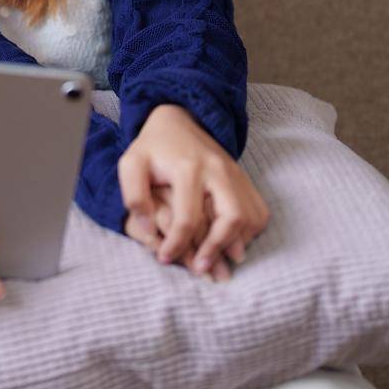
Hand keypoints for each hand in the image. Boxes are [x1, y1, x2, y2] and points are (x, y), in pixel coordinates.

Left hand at [118, 104, 269, 278]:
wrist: (178, 119)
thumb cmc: (151, 148)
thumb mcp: (130, 164)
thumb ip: (133, 195)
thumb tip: (147, 229)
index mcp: (188, 168)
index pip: (187, 218)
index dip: (176, 244)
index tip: (165, 259)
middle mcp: (217, 171)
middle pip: (231, 217)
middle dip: (217, 248)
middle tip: (200, 269)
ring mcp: (235, 174)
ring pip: (250, 216)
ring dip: (237, 243)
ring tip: (217, 259)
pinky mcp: (244, 178)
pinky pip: (259, 210)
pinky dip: (251, 230)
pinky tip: (232, 242)